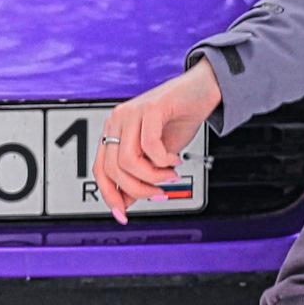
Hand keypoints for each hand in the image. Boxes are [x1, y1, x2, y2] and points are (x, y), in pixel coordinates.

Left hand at [93, 58, 222, 224]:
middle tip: (160, 193)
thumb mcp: (157, 155)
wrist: (203, 89)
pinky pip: (149, 145)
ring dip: (152, 176)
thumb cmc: (179, 119)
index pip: (100, 169)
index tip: (123, 216)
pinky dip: (164, 159)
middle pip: (112, 169)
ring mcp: (132, 112)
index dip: (110, 196)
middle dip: (138, 190)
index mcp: (115, 131)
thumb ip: (141, 175)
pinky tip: (174, 158)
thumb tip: (127, 203)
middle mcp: (118, 121)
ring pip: (128, 160)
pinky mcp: (150, 107)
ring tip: (170, 174)